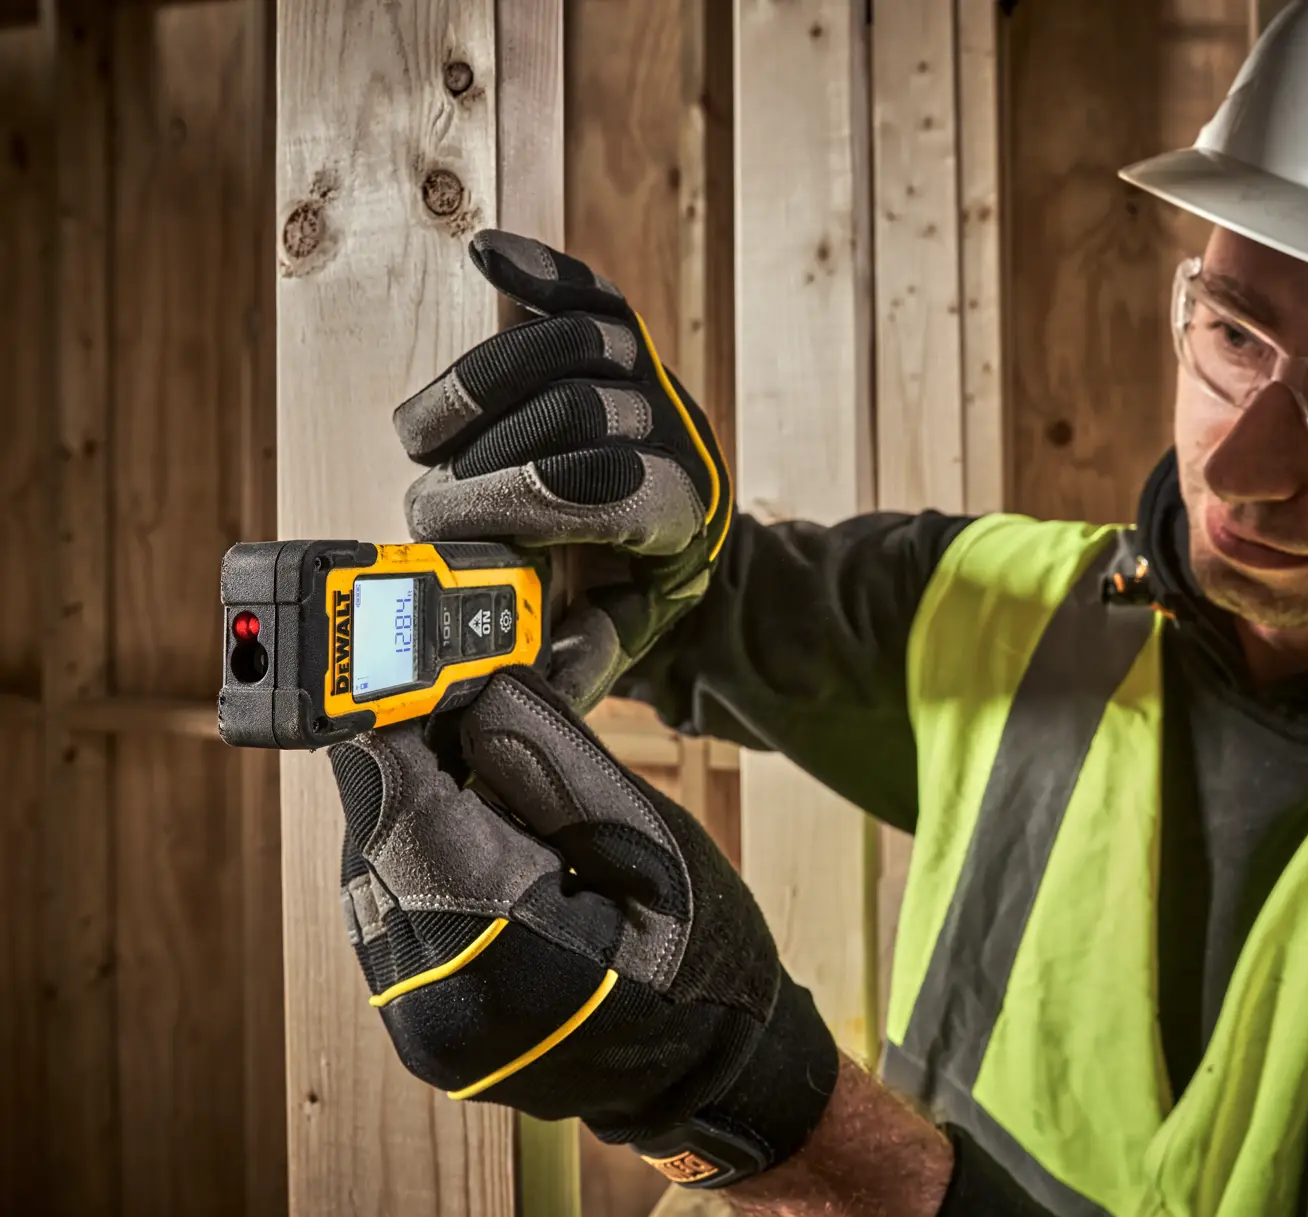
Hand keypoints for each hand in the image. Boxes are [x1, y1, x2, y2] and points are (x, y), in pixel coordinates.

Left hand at [329, 668, 835, 1185]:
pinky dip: (421, 864)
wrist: (707, 1067)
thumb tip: (476, 691)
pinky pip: (387, 914)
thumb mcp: (647, 842)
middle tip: (477, 716)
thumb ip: (553, 764)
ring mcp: (417, 1023)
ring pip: (369, 872)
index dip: (405, 725)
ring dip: (416, 816)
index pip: (400, 808)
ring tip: (496, 791)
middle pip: (373, 837)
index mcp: (502, 957)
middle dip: (415, 766)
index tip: (433, 671)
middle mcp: (436, 1002)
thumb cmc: (700, 959)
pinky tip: (483, 847)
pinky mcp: (414, 1022)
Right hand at [393, 230, 733, 712]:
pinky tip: (484, 257)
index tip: (452, 530)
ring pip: (570, 342)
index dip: (524, 503)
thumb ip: (582, 661)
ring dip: (487, 381)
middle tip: (441, 500)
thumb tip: (534, 679)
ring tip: (427, 432)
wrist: (691, 534)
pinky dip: (534, 270)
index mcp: (677, 517)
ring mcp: (649, 381)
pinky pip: (581, 288)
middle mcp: (669, 436)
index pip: (605, 487)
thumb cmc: (636, 587)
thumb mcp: (623, 640)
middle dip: (492, 456)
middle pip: (572, 409)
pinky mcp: (624, 341)